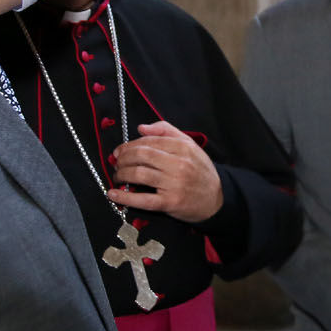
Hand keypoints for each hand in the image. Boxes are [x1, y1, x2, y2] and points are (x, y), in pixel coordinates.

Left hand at [108, 121, 222, 223]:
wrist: (217, 199)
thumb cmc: (200, 171)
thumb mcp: (190, 145)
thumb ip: (166, 131)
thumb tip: (141, 128)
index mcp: (183, 147)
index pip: (149, 141)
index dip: (129, 145)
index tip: (120, 150)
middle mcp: (179, 164)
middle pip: (141, 155)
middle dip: (123, 158)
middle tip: (116, 162)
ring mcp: (174, 184)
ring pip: (139, 174)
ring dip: (122, 174)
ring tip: (117, 176)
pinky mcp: (170, 203)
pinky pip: (143, 199)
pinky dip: (125, 197)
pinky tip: (113, 194)